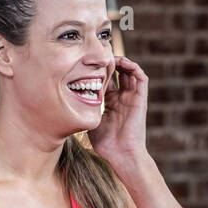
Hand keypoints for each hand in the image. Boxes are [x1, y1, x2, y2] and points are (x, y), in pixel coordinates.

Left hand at [88, 54, 147, 172]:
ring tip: (111, 56)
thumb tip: (66, 101)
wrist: (122, 154)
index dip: (98, 69)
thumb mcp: (90, 122)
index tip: (87, 61)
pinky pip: (141, 78)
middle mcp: (122, 98)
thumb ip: (83, 109)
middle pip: (118, 73)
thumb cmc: (106, 143)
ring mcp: (132, 98)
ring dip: (122, 61)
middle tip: (99, 54)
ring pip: (130, 72)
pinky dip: (134, 67)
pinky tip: (123, 63)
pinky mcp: (141, 99)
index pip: (105, 80)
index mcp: (110, 102)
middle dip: (109, 62)